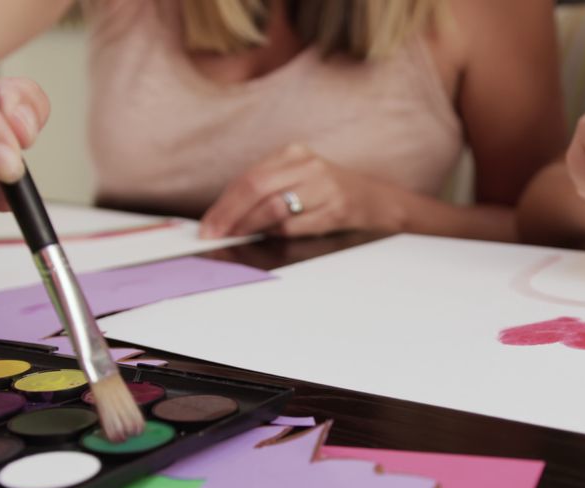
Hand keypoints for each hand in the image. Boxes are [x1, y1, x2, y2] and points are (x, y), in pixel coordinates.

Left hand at [199, 144, 406, 237]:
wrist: (376, 201)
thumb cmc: (329, 194)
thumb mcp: (299, 180)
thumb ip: (267, 191)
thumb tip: (225, 216)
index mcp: (294, 153)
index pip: (249, 178)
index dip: (224, 204)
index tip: (208, 225)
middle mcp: (308, 165)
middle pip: (256, 188)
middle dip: (229, 215)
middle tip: (213, 235)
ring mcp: (324, 186)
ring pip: (273, 208)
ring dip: (249, 227)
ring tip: (234, 238)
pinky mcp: (335, 209)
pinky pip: (295, 226)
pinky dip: (276, 234)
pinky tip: (268, 237)